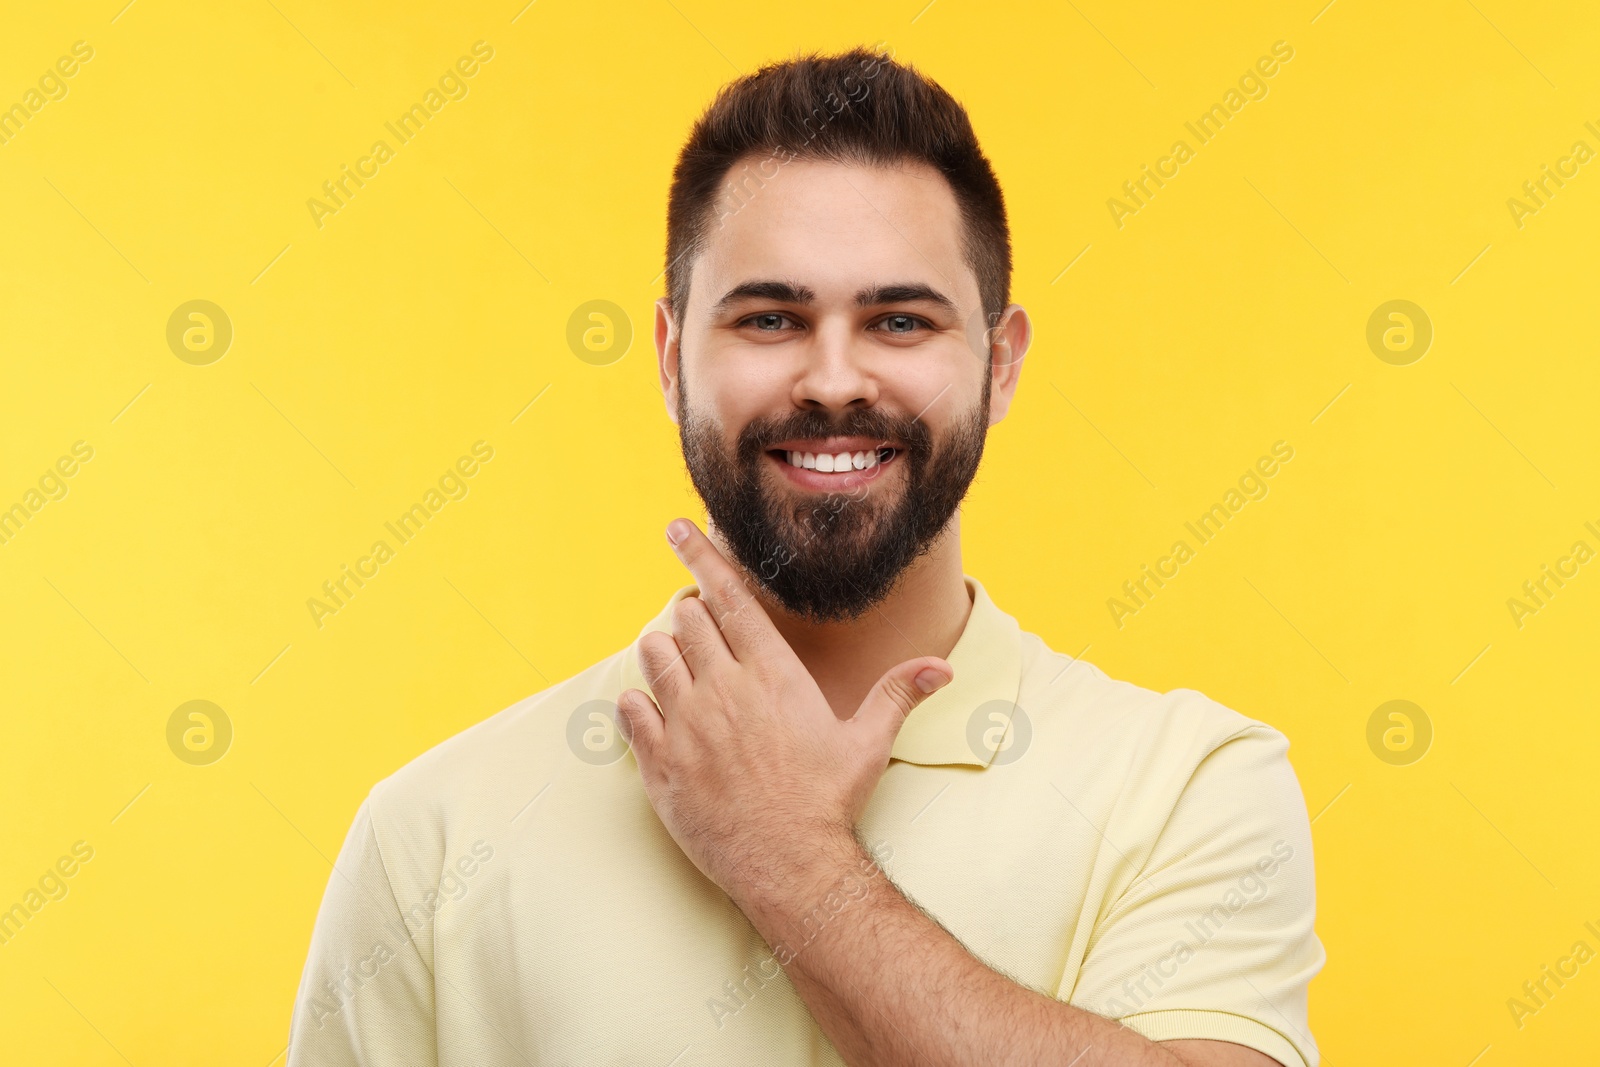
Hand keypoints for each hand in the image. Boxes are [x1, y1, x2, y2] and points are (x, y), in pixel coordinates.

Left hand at [615, 518, 952, 904]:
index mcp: (771, 674)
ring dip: (663, 653)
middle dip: (692, 617)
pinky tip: (655, 713)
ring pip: (653, 656)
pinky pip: (630, 709)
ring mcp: (686, 725)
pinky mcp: (659, 762)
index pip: (729, 597)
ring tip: (681, 671)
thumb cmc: (828, 802)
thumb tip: (943, 665)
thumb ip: (899, 693)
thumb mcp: (869, 742)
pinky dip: (639, 703)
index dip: (700, 556)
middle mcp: (723, 689)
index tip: (676, 528)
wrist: (789, 866)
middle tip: (704, 636)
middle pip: (687, 620)